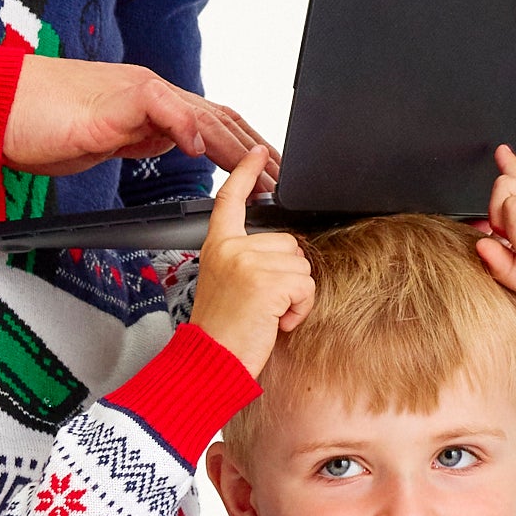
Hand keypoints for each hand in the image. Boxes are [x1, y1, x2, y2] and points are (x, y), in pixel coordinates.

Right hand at [1, 53, 272, 182]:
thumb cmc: (38, 122)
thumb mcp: (102, 138)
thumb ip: (139, 138)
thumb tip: (173, 145)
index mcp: (151, 102)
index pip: (213, 122)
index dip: (246, 148)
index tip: (268, 175)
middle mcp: (152, 92)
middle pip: (220, 118)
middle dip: (257, 152)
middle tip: (282, 181)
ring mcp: (136, 92)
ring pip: (201, 115)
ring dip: (236, 149)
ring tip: (260, 176)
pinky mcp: (115, 100)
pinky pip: (161, 107)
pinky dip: (186, 129)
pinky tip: (204, 152)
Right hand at [188, 158, 313, 373]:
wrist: (209, 362)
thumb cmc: (221, 332)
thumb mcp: (226, 285)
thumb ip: (248, 260)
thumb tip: (285, 253)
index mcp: (218, 246)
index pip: (231, 200)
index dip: (246, 174)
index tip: (257, 152)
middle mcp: (232, 248)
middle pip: (288, 241)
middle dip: (288, 274)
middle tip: (263, 303)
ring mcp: (249, 263)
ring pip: (302, 265)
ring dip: (295, 295)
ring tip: (268, 314)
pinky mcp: (267, 281)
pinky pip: (306, 286)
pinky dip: (300, 308)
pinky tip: (276, 321)